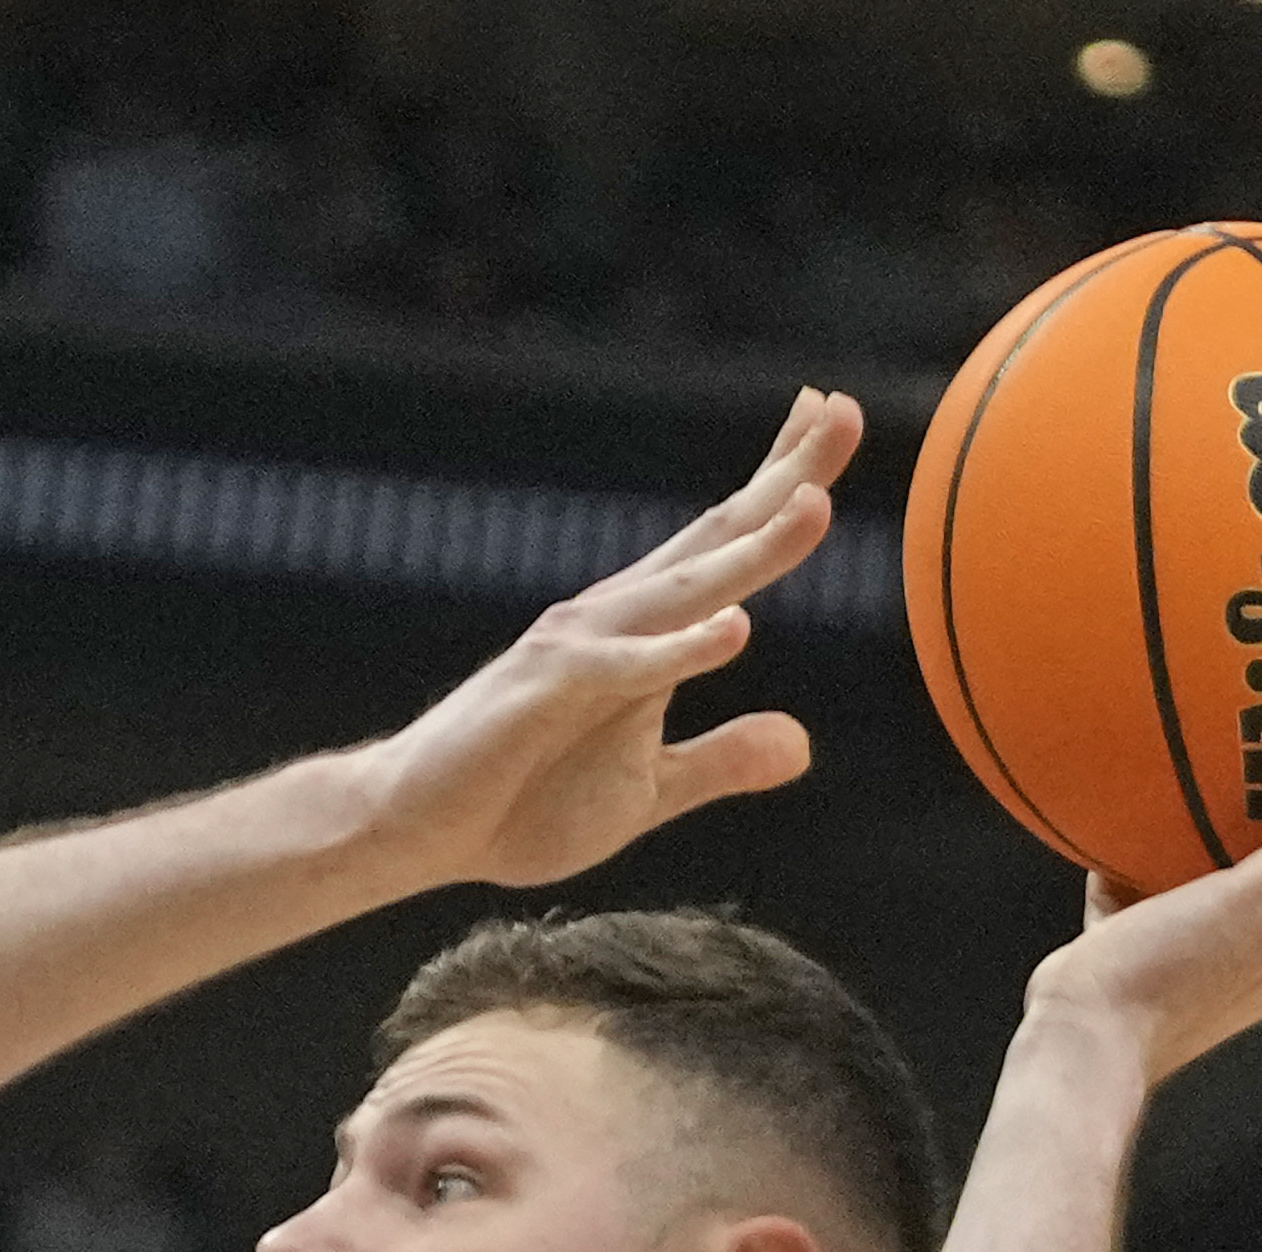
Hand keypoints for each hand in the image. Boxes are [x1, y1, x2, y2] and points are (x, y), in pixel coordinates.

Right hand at [350, 388, 860, 888]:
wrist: (417, 830)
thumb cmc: (521, 804)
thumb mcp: (646, 792)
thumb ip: (720, 762)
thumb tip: (803, 744)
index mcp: (641, 634)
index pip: (722, 545)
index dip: (778, 485)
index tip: (832, 418)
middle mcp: (613, 620)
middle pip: (713, 539)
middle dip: (781, 477)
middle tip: (844, 410)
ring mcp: (578, 650)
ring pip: (680, 592)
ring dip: (749, 550)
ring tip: (814, 506)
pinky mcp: (545, 693)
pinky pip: (624, 669)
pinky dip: (678, 650)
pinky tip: (736, 629)